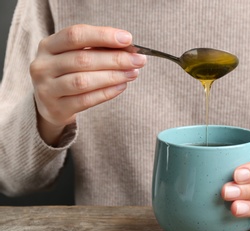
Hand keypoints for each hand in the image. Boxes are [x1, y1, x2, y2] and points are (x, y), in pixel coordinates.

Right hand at [30, 24, 145, 144]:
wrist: (49, 103)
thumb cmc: (68, 73)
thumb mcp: (75, 56)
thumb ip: (98, 50)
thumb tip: (129, 49)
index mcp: (48, 46)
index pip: (76, 35)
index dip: (103, 36)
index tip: (128, 39)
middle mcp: (43, 66)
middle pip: (83, 59)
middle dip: (116, 59)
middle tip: (139, 60)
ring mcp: (47, 89)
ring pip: (84, 81)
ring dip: (113, 76)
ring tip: (133, 73)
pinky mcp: (56, 108)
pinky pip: (86, 100)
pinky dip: (107, 93)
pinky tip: (122, 86)